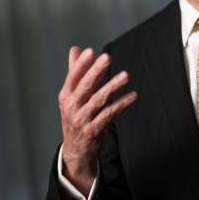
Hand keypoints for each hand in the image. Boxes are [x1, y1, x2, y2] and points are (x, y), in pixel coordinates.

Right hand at [58, 46, 136, 194]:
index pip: (72, 77)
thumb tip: (75, 49)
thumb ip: (75, 72)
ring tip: (126, 75)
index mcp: (66, 96)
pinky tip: (132, 96)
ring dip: (113, 86)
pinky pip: (109, 115)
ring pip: (98, 100)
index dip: (81, 64)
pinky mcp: (93, 131)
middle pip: (85, 86)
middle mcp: (71, 107)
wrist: (75, 151)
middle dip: (96, 71)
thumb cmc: (76, 117)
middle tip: (107, 57)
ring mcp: (82, 120)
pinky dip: (121, 104)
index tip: (91, 51)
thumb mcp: (72, 96)